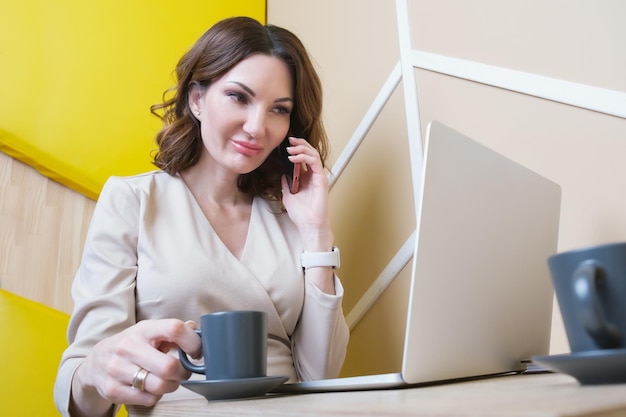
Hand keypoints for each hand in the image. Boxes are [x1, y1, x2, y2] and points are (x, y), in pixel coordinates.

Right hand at [70, 319, 200, 415]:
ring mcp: (117, 369)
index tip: (197, 352)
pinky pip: (148, 399)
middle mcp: (128, 347)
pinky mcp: (112, 390)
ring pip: (159, 386)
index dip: (192, 342)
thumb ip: (173, 331)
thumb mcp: (150, 332)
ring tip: (169, 380)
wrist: (95, 362)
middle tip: (183, 372)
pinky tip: (152, 388)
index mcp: (143, 329)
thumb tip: (195, 328)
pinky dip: (156, 396)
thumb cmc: (132, 345)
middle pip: (168, 366)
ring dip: (171, 386)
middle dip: (183, 373)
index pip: (174, 328)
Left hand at [281, 137, 333, 251]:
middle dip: (300, 143)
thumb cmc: (301, 214)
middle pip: (310, 153)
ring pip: (313, 154)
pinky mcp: (321, 179)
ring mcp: (318, 177)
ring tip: (290, 147)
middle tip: (289, 139)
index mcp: (307, 179)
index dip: (296, 149)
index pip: (304, 158)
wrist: (308, 225)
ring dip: (302, 148)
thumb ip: (286, 183)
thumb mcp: (288, 195)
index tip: (286, 144)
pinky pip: (315, 162)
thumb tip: (283, 173)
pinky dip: (305, 156)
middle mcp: (314, 176)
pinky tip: (294, 157)